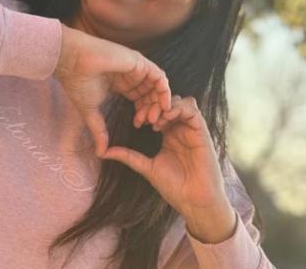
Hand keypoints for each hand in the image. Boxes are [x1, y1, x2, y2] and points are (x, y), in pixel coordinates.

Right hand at [54, 26, 172, 156]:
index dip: (141, 112)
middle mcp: (129, 74)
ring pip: (157, 86)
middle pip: (150, 93)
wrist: (72, 62)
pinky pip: (160, 78)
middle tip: (150, 123)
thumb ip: (99, 130)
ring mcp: (135, 67)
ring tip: (154, 117)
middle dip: (151, 110)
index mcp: (120, 82)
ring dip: (159, 102)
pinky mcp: (139, 62)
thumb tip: (100, 153)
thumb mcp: (91, 111)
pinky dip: (164, 92)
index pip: (139, 98)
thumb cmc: (77, 82)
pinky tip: (161, 104)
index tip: (137, 125)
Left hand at [103, 96, 237, 242]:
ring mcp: (192, 131)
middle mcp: (181, 130)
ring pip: (182, 102)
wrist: (194, 203)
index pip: (159, 111)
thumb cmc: (174, 187)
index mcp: (169, 135)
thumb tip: (103, 152)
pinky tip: (165, 119)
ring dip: (166, 105)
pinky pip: (193, 111)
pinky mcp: (202, 134)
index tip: (136, 122)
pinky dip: (178, 109)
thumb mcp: (146, 167)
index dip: (146, 110)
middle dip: (155, 105)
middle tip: (143, 118)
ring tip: (154, 119)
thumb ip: (128, 156)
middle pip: (169, 103)